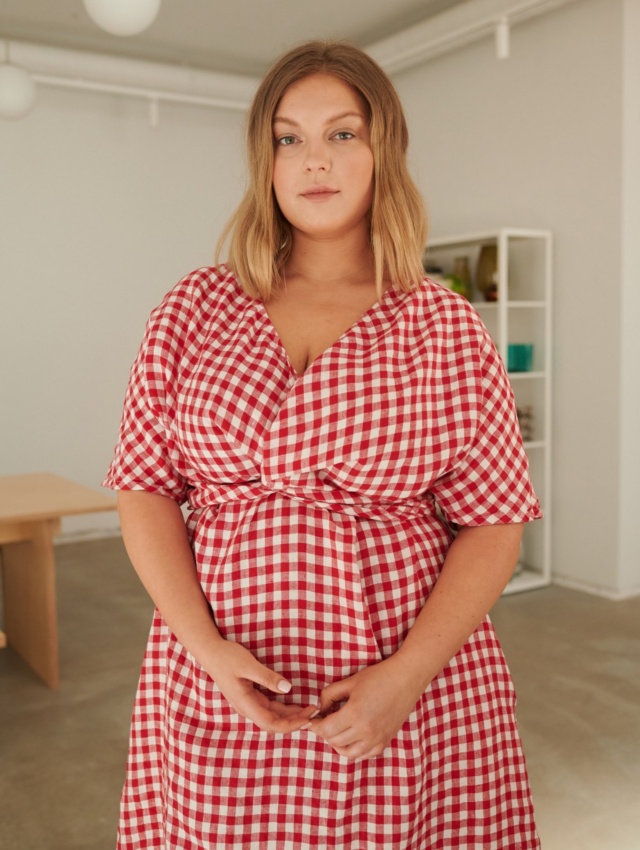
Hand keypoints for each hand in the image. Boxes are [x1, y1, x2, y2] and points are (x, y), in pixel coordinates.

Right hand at [205, 640, 317, 733]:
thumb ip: (267, 677)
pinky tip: (296, 703)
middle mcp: (247, 707)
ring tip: (310, 709)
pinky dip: (284, 707)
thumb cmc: (227, 657)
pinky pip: (269, 706)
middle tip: (316, 713)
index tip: (308, 720)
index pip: (271, 723)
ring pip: (273, 715)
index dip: (290, 725)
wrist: (211, 651)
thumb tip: (288, 688)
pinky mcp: (250, 695)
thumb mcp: (248, 665)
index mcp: (245, 703)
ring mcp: (248, 702)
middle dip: (295, 721)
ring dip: (291, 715)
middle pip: (274, 722)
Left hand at [306, 655, 427, 760]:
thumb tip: (319, 709)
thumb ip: (329, 695)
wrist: (405, 679)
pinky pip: (364, 755)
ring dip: (338, 744)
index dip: (316, 725)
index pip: (326, 730)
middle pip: (334, 742)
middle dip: (325, 732)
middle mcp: (365, 731)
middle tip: (324, 721)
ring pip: (348, 753)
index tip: (314, 719)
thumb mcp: (349, 682)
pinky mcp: (385, 742)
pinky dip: (354, 749)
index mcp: (354, 714)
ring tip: (337, 730)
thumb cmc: (377, 677)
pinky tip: (352, 736)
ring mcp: (376, 739)